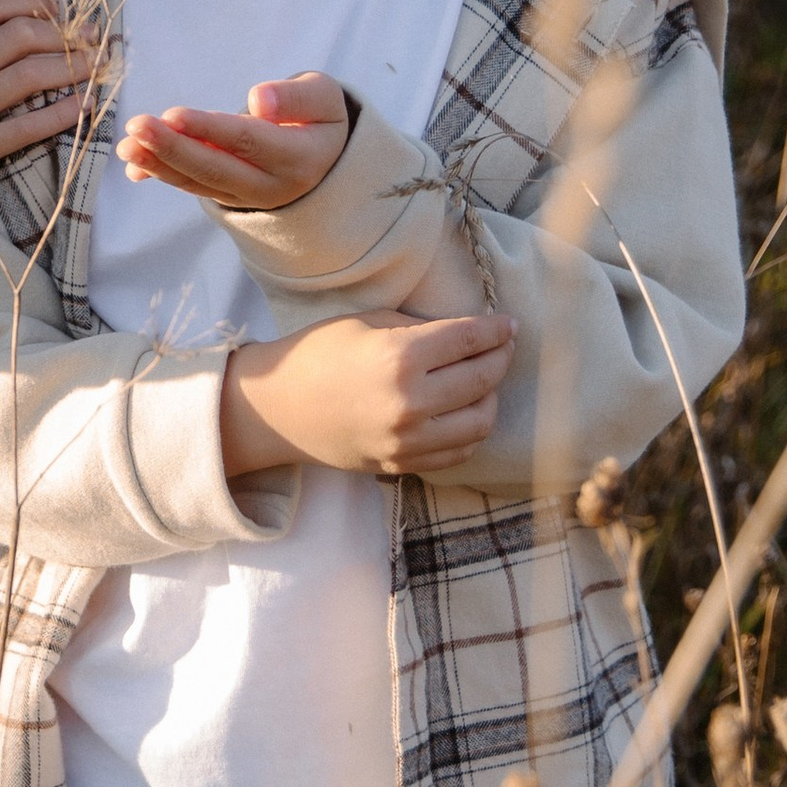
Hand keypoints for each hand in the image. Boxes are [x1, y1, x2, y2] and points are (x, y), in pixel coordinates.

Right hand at [0, 0, 86, 190]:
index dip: (30, 1)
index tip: (55, 8)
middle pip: (19, 37)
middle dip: (62, 34)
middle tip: (89, 38)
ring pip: (28, 77)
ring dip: (71, 68)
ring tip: (96, 67)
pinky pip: (25, 128)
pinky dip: (60, 115)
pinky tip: (83, 106)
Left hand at [118, 69, 349, 210]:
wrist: (328, 162)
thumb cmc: (320, 117)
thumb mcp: (324, 98)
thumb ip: (295, 97)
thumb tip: (258, 100)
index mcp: (299, 157)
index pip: (248, 141)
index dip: (209, 129)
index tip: (173, 115)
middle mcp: (272, 185)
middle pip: (216, 168)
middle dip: (173, 149)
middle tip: (136, 127)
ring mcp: (248, 197)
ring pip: (199, 182)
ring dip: (159, 164)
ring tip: (126, 145)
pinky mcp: (229, 197)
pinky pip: (193, 186)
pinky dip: (162, 174)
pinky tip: (132, 163)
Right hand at [221, 309, 514, 479]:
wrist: (278, 409)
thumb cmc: (319, 353)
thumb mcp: (368, 323)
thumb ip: (420, 328)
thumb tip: (468, 333)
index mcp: (400, 358)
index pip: (469, 340)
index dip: (496, 330)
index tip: (509, 324)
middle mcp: (410, 403)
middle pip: (482, 379)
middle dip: (500, 358)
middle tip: (502, 347)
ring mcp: (408, 441)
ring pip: (480, 421)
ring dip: (490, 397)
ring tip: (483, 381)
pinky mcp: (403, 464)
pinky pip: (459, 452)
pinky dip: (472, 431)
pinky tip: (465, 411)